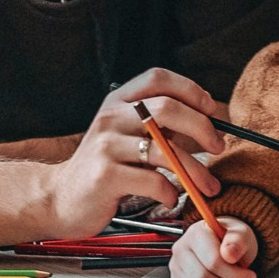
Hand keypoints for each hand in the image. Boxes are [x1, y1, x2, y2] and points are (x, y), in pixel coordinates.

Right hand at [39, 69, 228, 237]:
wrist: (59, 199)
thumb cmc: (105, 167)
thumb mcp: (127, 134)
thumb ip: (159, 123)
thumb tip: (209, 120)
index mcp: (118, 101)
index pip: (158, 78)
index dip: (190, 90)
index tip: (212, 110)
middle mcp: (110, 117)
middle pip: (168, 109)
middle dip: (202, 128)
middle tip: (219, 146)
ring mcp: (106, 146)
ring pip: (164, 150)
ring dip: (196, 170)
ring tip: (208, 186)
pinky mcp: (105, 176)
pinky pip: (152, 181)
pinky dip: (170, 192)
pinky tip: (170, 198)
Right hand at [169, 217, 259, 277]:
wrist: (224, 244)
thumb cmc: (232, 239)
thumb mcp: (242, 234)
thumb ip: (238, 241)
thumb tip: (229, 254)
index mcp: (196, 233)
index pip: (213, 261)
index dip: (235, 274)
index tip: (250, 276)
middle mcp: (182, 249)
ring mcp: (177, 266)